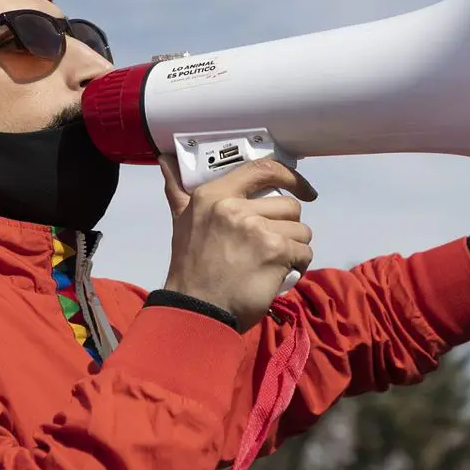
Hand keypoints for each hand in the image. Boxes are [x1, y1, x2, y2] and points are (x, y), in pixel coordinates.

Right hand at [159, 156, 317, 331]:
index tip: (303, 189)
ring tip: (273, 262)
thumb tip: (165, 159)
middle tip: (270, 245)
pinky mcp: (275, 252)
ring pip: (300, 230)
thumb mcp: (181, 221)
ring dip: (294, 247)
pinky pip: (304, 252)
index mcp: (214, 195)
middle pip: (288, 205)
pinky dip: (298, 265)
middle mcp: (235, 208)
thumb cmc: (190, 267)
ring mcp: (257, 229)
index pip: (262, 169)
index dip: (289, 175)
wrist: (197, 310)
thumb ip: (178, 190)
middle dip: (287, 226)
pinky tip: (281, 274)